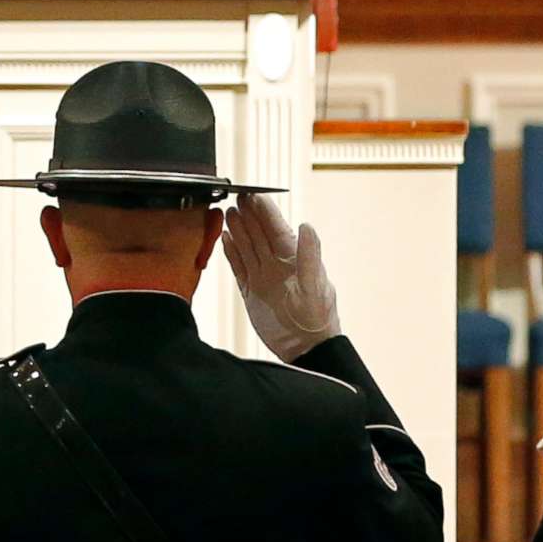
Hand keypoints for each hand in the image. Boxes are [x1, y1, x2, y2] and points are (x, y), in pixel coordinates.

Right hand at [222, 196, 339, 361]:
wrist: (306, 348)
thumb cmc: (317, 319)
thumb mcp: (315, 286)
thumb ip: (310, 255)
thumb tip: (307, 226)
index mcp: (294, 258)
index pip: (276, 228)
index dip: (265, 211)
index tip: (254, 194)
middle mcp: (277, 264)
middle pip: (259, 233)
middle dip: (248, 215)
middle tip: (237, 196)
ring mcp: (264, 277)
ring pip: (247, 248)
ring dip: (238, 230)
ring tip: (228, 212)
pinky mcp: (252, 292)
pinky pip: (239, 268)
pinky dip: (231, 254)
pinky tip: (225, 240)